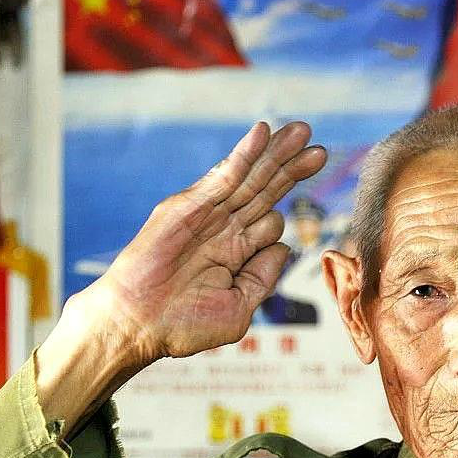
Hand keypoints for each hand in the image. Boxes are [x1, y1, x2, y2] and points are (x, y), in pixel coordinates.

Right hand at [37, 122, 325, 429]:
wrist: (137, 326)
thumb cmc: (182, 325)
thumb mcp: (238, 308)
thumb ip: (262, 278)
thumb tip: (284, 247)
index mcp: (237, 253)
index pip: (270, 221)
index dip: (282, 217)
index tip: (276, 231)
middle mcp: (224, 228)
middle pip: (266, 191)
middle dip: (292, 169)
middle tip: (320, 151)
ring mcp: (207, 213)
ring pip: (250, 177)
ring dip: (276, 153)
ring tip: (303, 131)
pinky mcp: (188, 205)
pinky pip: (224, 175)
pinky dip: (244, 153)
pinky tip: (265, 132)